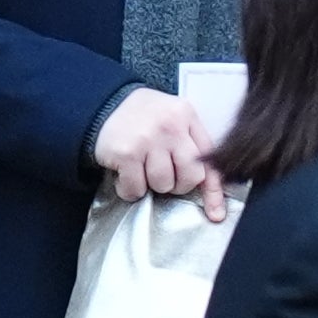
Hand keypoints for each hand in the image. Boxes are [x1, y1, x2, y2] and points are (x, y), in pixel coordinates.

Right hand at [94, 89, 216, 201]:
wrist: (101, 104)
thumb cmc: (142, 117)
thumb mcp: (173, 118)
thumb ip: (190, 142)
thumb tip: (207, 184)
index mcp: (187, 117)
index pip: (209, 160)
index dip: (214, 191)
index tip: (215, 213)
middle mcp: (171, 127)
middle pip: (190, 176)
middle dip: (178, 185)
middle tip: (164, 177)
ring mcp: (149, 140)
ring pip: (163, 184)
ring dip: (151, 185)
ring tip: (141, 171)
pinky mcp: (126, 153)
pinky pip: (136, 188)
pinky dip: (130, 190)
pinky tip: (125, 175)